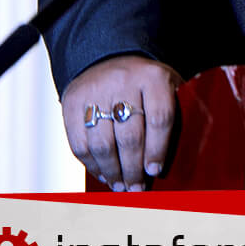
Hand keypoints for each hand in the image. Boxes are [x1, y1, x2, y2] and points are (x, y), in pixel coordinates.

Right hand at [61, 56, 181, 191]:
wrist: (108, 57)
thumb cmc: (145, 83)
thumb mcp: (167, 86)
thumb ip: (172, 115)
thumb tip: (165, 163)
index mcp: (154, 77)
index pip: (159, 118)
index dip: (158, 149)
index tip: (155, 171)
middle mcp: (124, 81)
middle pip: (129, 136)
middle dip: (133, 169)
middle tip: (137, 188)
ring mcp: (95, 91)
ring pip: (102, 144)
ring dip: (112, 172)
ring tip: (120, 186)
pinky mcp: (72, 102)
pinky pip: (79, 144)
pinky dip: (92, 165)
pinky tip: (103, 174)